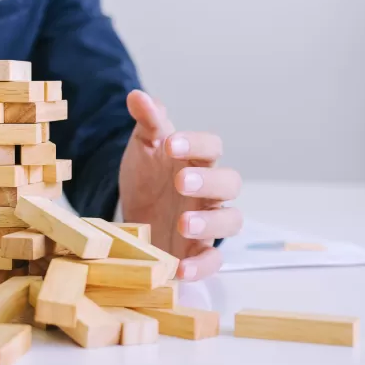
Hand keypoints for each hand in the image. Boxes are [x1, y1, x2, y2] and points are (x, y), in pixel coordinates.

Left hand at [119, 90, 241, 280]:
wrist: (134, 210)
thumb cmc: (148, 175)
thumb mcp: (143, 147)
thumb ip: (147, 122)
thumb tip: (138, 95)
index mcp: (197, 161)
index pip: (211, 147)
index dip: (195, 144)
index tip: (169, 144)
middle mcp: (208, 191)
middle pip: (229, 183)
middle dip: (208, 182)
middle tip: (180, 182)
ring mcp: (206, 221)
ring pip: (230, 221)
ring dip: (209, 223)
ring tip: (182, 223)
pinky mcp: (197, 250)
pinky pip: (211, 260)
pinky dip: (201, 266)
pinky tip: (180, 268)